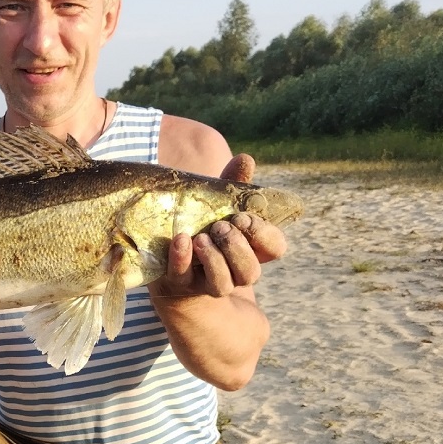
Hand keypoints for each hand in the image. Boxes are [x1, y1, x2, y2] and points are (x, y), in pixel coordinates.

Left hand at [152, 154, 287, 297]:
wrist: (167, 254)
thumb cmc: (203, 224)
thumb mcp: (219, 204)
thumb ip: (233, 184)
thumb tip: (245, 159)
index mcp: (253, 249)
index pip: (275, 248)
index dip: (263, 234)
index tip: (243, 217)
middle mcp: (236, 271)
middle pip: (251, 271)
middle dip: (236, 247)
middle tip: (220, 226)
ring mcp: (209, 281)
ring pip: (223, 284)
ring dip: (214, 259)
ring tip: (200, 237)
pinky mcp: (181, 284)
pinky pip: (183, 278)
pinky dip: (182, 259)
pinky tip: (181, 240)